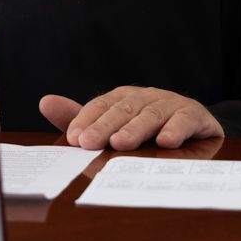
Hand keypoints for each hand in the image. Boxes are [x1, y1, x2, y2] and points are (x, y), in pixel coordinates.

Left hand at [39, 86, 223, 150]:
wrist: (195, 126)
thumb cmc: (148, 128)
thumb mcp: (115, 125)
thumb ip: (82, 118)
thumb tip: (45, 102)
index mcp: (124, 97)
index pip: (101, 105)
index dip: (87, 120)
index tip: (73, 138)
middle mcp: (146, 97)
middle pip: (123, 109)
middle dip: (104, 126)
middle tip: (89, 143)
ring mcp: (171, 104)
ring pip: (150, 115)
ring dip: (135, 129)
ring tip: (120, 143)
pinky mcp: (194, 115)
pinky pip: (184, 120)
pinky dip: (175, 129)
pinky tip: (166, 142)